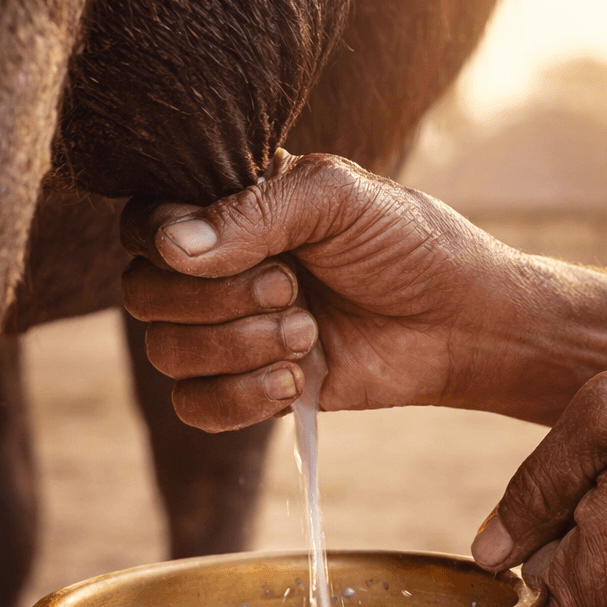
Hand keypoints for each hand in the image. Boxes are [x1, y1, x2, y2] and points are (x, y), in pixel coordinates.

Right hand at [120, 151, 535, 430]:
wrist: (464, 324)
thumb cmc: (409, 245)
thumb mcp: (339, 198)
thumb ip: (255, 211)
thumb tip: (170, 249)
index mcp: (228, 208)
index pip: (142, 223)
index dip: (167, 240)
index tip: (244, 247)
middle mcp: (217, 270)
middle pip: (142, 294)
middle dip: (216, 299)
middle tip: (295, 288)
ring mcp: (231, 332)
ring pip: (164, 353)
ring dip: (237, 347)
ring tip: (308, 333)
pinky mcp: (252, 389)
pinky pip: (193, 407)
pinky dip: (239, 398)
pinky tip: (298, 381)